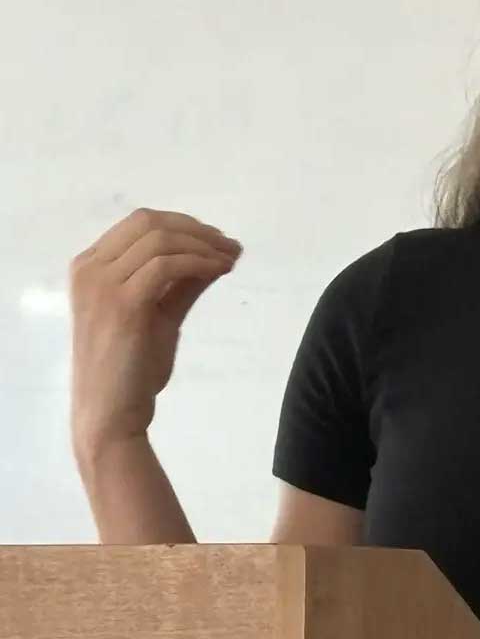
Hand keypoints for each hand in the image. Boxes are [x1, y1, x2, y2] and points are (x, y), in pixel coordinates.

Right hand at [69, 208, 242, 453]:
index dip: (184, 224)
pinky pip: (167, 266)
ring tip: (230, 260)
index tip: (218, 240)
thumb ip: (183, 283)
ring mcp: (102, 284)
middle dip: (197, 229)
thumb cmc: (131, 370)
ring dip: (203, 245)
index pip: (140, 223)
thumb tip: (221, 253)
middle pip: (149, 222)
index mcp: (90, 267)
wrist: (111, 415)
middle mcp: (90, 269)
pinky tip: (220, 271)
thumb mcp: (160, 314)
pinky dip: (199, 262)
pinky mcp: (122, 304)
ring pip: (161, 240)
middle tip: (229, 247)